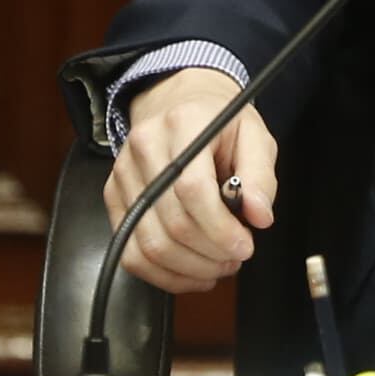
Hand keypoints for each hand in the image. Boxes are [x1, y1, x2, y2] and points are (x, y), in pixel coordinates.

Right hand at [106, 68, 279, 295]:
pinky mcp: (113, 197)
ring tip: (218, 265)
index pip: (192, 189)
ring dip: (189, 268)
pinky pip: (130, 251)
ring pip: (148, 245)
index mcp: (182, 124)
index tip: (244, 246)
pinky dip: (163, 274)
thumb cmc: (219, 122)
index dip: (220, 228)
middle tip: (236, 257)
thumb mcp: (254, 135)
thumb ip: (261, 176)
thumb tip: (260, 216)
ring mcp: (123, 174)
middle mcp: (144, 147)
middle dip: (210, 254)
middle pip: (171, 223)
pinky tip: (191, 272)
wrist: (177, 101)